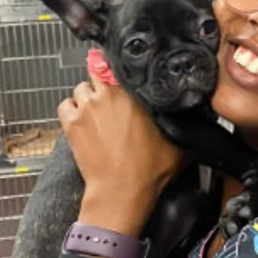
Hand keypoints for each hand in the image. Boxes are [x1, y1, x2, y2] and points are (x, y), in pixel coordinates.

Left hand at [59, 58, 187, 236]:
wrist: (121, 191)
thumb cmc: (147, 171)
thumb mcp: (176, 142)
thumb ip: (179, 120)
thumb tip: (192, 113)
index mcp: (133, 93)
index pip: (121, 66)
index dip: (120, 73)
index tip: (122, 80)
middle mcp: (108, 95)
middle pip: (99, 74)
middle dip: (104, 86)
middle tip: (111, 103)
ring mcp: (87, 108)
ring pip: (81, 88)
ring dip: (87, 98)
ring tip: (96, 115)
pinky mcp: (71, 123)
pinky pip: (65, 105)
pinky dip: (71, 111)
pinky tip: (81, 122)